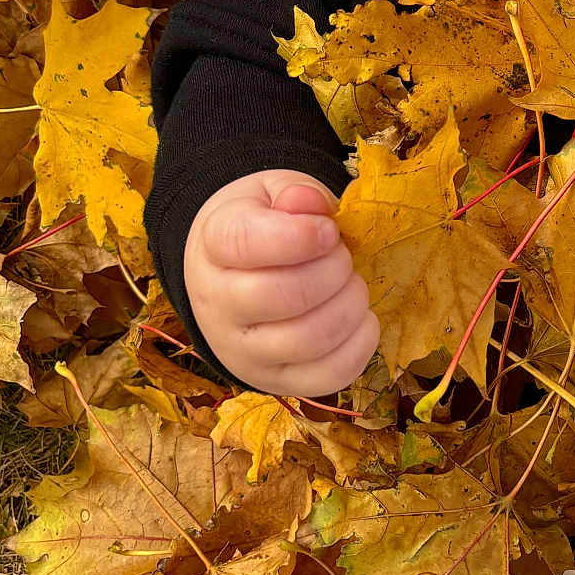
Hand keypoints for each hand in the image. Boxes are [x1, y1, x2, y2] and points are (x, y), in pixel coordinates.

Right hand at [182, 169, 378, 397]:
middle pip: (283, 295)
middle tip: (343, 256)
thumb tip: (310, 202)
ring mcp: (244, 352)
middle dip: (334, 269)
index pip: (245, 243)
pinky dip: (360, 345)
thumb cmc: (264, 226)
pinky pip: (328, 376)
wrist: (235, 274)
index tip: (328, 230)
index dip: (299, 235)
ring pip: (308, 339)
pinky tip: (359, 318)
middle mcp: (218, 306)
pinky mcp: (277, 381)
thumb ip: (294, 192)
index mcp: (214, 247)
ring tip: (350, 284)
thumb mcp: (273, 194)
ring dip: (350, 305)